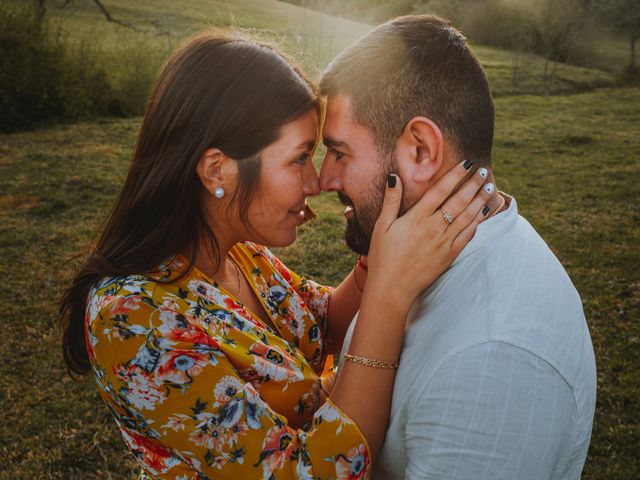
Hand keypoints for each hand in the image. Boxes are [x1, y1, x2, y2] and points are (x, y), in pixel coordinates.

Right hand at [365, 161, 495, 308]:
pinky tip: (484, 212)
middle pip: (459, 201)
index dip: (455, 175)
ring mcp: (444, 242)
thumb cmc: (383, 257)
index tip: (467, 164)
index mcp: (416, 217)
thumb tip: (394, 177)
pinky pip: (468, 235)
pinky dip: (478, 221)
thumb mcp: (382, 226)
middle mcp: (433, 227)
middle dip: (473, 184)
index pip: (440, 190)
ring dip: (480, 200)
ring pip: (468, 216)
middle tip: (483, 171)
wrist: (392, 288)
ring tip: (489, 186)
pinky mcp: (449, 255)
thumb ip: (390, 201)